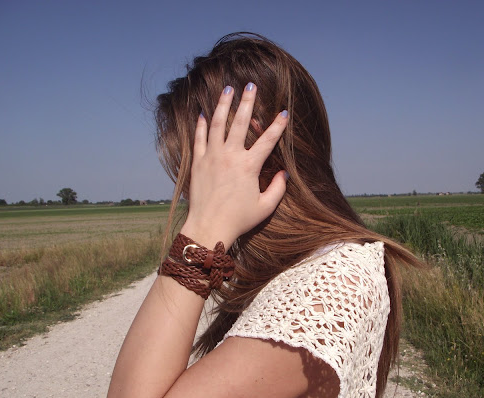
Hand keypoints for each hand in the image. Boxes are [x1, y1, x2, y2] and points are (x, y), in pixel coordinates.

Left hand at [181, 83, 288, 249]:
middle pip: (240, 122)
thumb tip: (284, 174)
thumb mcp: (265, 207)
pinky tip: (203, 114)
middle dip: (246, 101)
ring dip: (223, 105)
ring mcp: (212, 157)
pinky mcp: (198, 163)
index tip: (284, 112)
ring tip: (227, 90)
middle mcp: (230, 157)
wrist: (209, 227)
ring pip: (217, 124)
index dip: (278, 126)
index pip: (268, 140)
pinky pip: (199, 139)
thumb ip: (278, 189)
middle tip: (249, 85)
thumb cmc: (239, 220)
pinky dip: (201, 125)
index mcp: (249, 166)